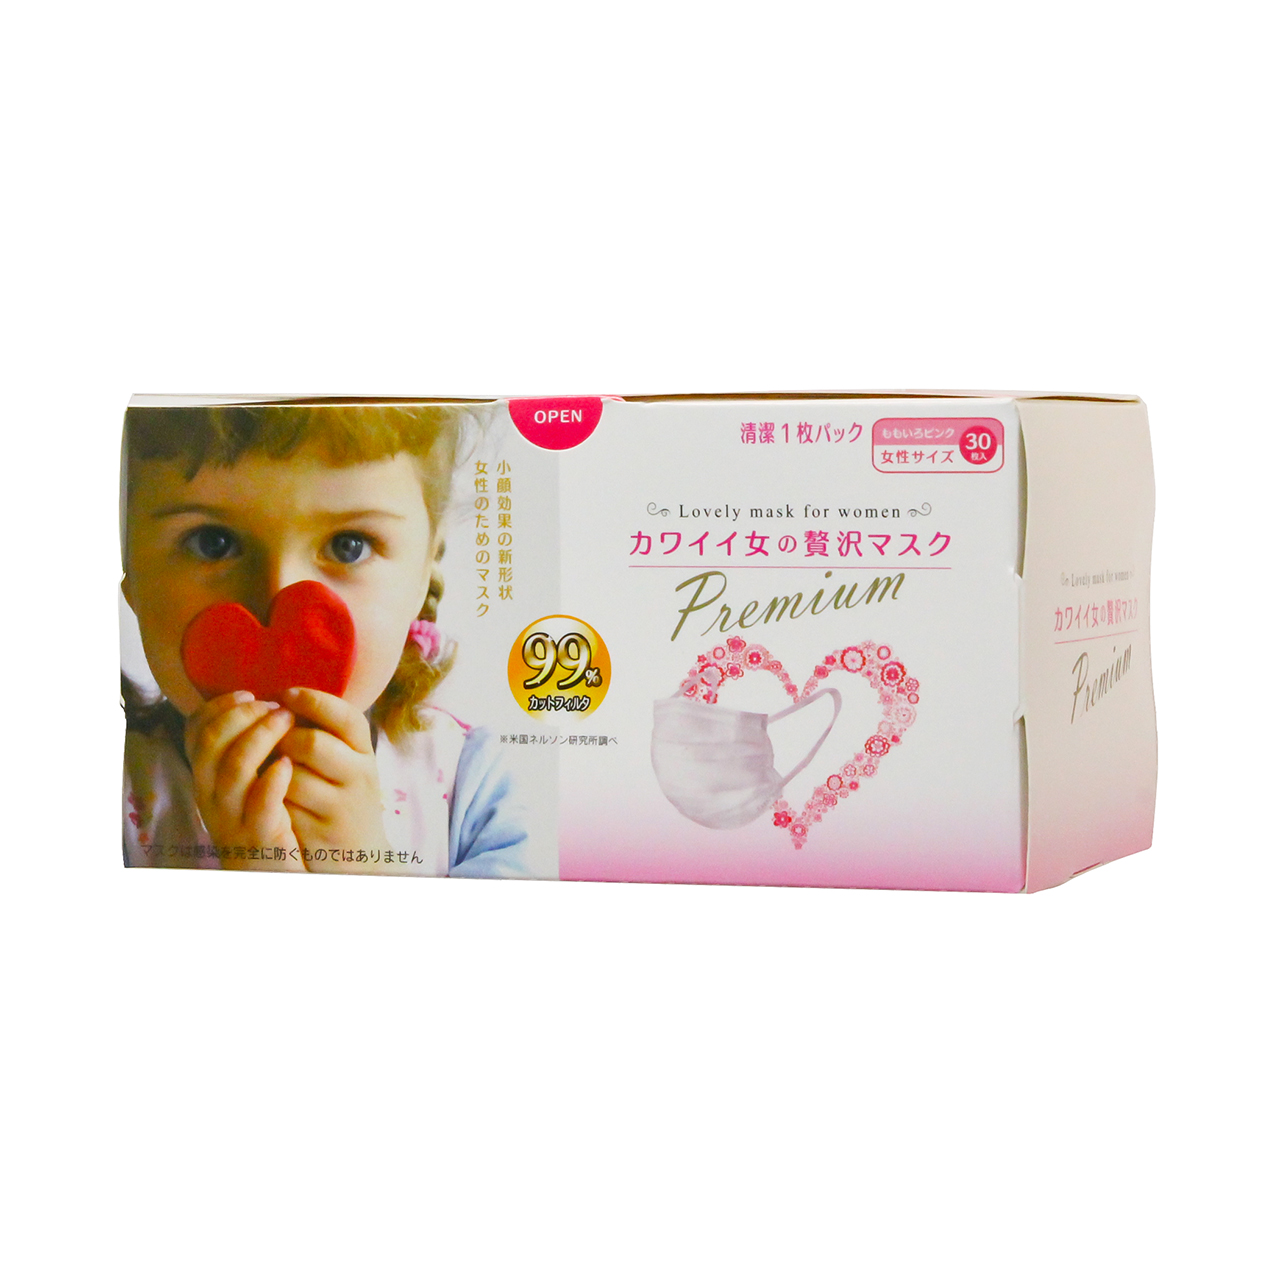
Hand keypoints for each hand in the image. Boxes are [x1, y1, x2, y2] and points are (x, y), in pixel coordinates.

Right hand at [184, 691, 300, 869]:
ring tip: (287, 721)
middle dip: (244, 715)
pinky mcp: (259, 836)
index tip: (249, 692)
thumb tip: (262, 703)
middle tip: (276, 706)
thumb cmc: (264, 821)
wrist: (271, 876)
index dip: (219, 706)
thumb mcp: (245, 784)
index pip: (196, 733)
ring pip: (234, 767)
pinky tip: (288, 764)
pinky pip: (260, 803)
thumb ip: (245, 750)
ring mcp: (232, 817)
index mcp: (206, 779)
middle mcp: (211, 796)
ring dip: (262, 736)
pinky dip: (272, 779)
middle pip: (212, 743)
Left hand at [275, 687, 390, 871]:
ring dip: (270, 769)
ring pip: (292, 777)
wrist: (359, 854)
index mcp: (365, 752)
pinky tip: (265, 793)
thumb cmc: (342, 796)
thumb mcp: (347, 762)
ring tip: (263, 765)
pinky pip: (282, 807)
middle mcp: (360, 777)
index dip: (313, 700)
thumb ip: (324, 732)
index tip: (285, 695)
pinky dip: (268, 797)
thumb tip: (282, 695)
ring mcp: (341, 807)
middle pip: (312, 744)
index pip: (346, 717)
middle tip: (268, 736)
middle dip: (281, 737)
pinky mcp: (320, 833)